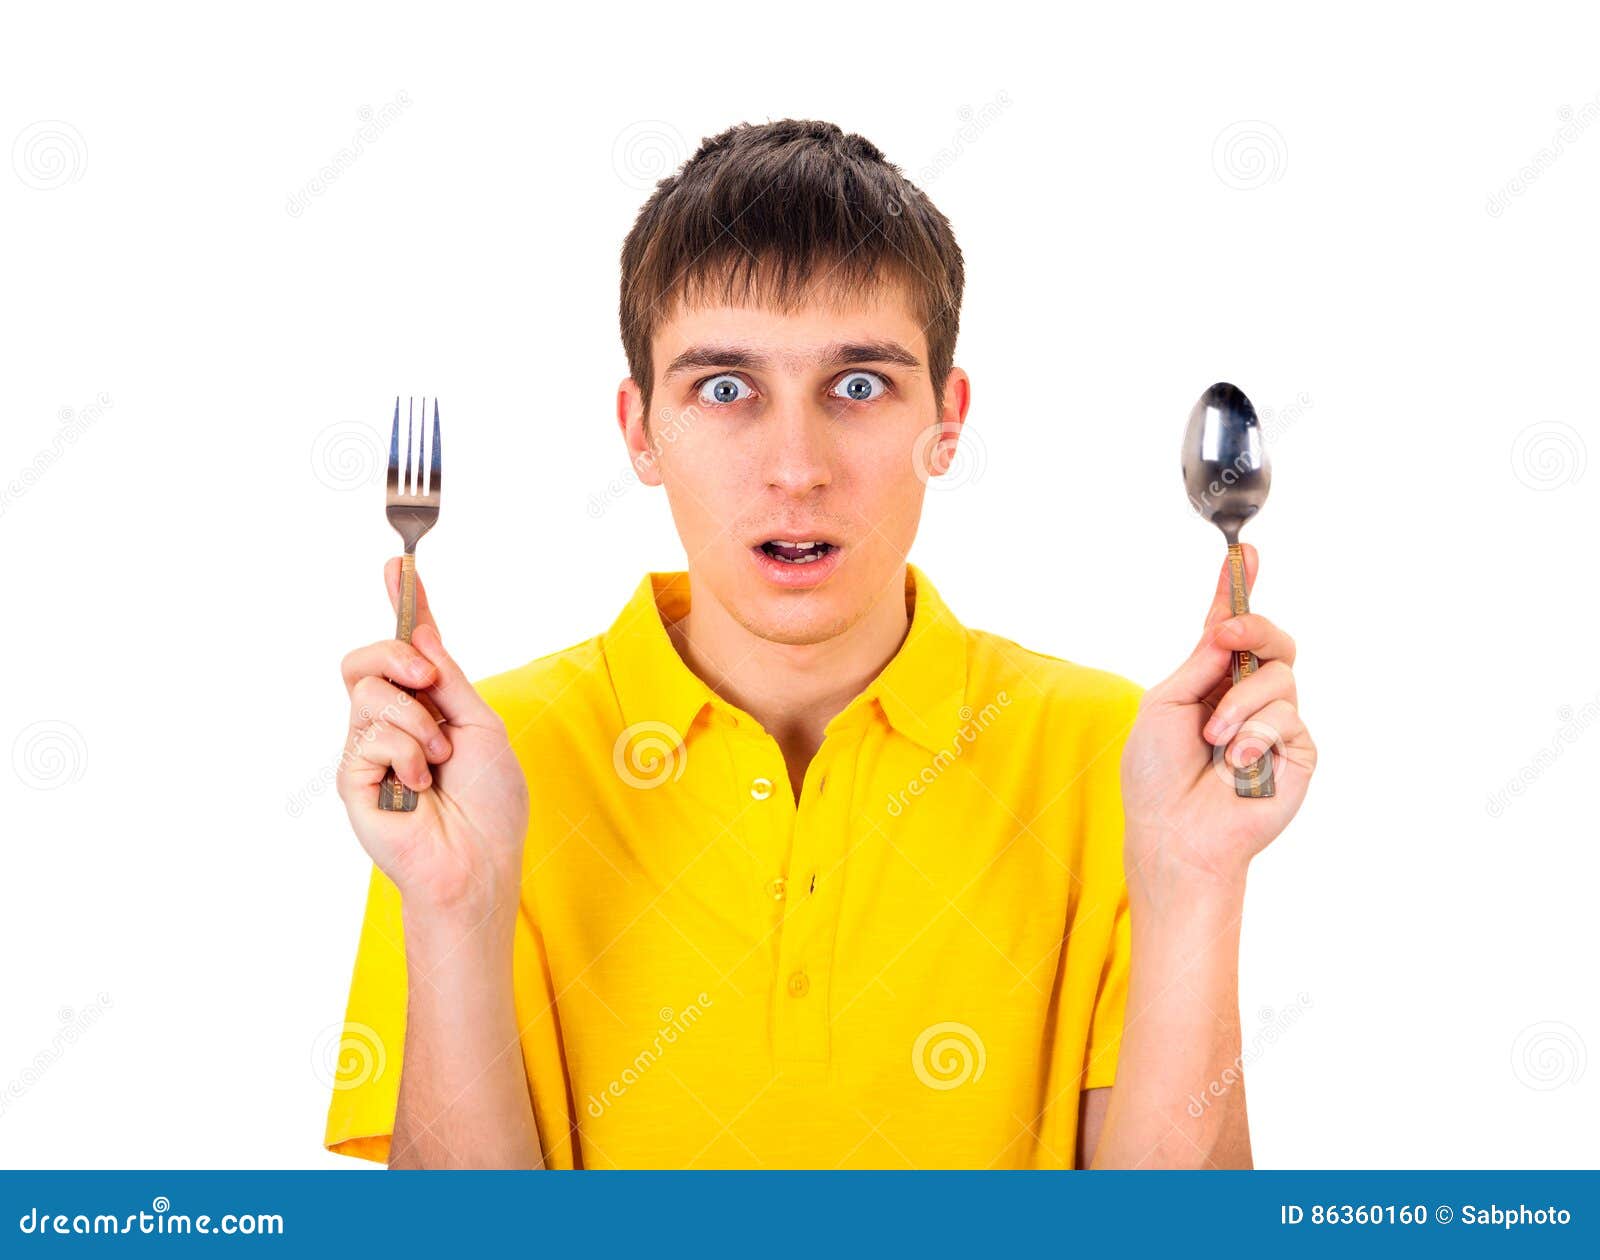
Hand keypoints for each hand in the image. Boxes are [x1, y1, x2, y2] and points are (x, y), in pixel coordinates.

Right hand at [336, 558, 529, 918]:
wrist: (478, 860)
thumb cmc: (490, 803)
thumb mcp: (482, 727)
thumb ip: (450, 680)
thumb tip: (424, 636)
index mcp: (428, 707)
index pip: (408, 648)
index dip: (404, 604)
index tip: (399, 564)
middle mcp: (392, 723)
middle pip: (367, 659)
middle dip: (396, 654)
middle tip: (427, 679)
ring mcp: (368, 750)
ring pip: (367, 690)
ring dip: (416, 719)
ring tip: (437, 758)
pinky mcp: (353, 778)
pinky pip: (369, 734)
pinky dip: (406, 753)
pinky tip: (419, 783)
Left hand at [1119, 544, 1315, 894]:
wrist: (1172, 832)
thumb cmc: (1156, 775)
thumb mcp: (1164, 705)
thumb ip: (1199, 664)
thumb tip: (1228, 628)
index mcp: (1211, 681)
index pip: (1231, 629)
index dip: (1238, 591)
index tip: (1244, 553)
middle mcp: (1247, 697)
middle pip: (1273, 641)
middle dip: (1253, 627)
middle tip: (1227, 634)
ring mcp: (1275, 725)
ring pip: (1280, 677)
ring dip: (1238, 704)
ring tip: (1213, 740)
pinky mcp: (1298, 754)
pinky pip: (1289, 719)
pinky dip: (1256, 735)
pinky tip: (1235, 761)